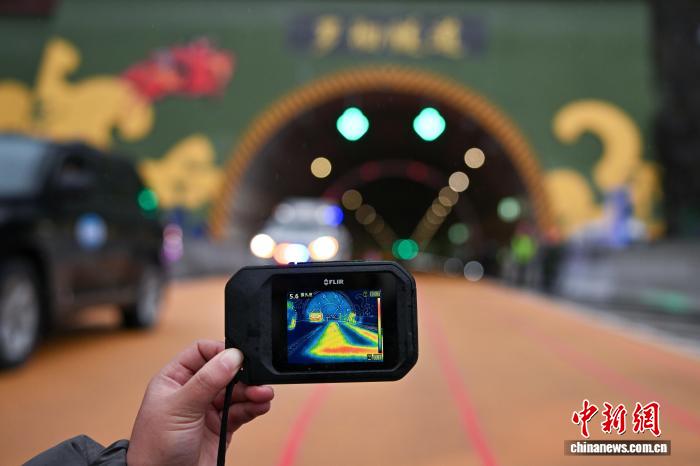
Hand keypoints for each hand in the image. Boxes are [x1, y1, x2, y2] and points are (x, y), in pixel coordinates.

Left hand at [127, 340, 273, 465]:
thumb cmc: (155, 449)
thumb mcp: (180, 408)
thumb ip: (206, 381)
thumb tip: (231, 355)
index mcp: (174, 379)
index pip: (202, 352)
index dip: (221, 352)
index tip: (238, 357)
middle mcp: (192, 391)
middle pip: (224, 372)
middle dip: (243, 374)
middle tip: (257, 379)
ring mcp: (207, 410)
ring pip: (236, 391)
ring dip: (252, 391)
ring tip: (263, 394)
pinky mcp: (221, 427)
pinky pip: (242, 411)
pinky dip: (254, 407)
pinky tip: (261, 405)